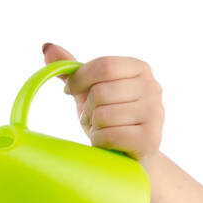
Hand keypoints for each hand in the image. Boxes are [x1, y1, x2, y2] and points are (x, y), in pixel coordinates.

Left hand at [42, 43, 163, 171]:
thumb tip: (47, 47)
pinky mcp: (150, 138)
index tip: (69, 90)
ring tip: (102, 129)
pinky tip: (106, 143)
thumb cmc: (109, 119)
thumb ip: (72, 70)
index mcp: (139, 68)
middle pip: (101, 91)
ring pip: (103, 115)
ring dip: (94, 126)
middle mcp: (153, 87)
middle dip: (87, 108)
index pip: (104, 65)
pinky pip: (109, 135)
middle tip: (92, 117)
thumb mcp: (89, 91)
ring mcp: (155, 112)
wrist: (129, 155)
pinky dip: (99, 141)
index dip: (79, 79)